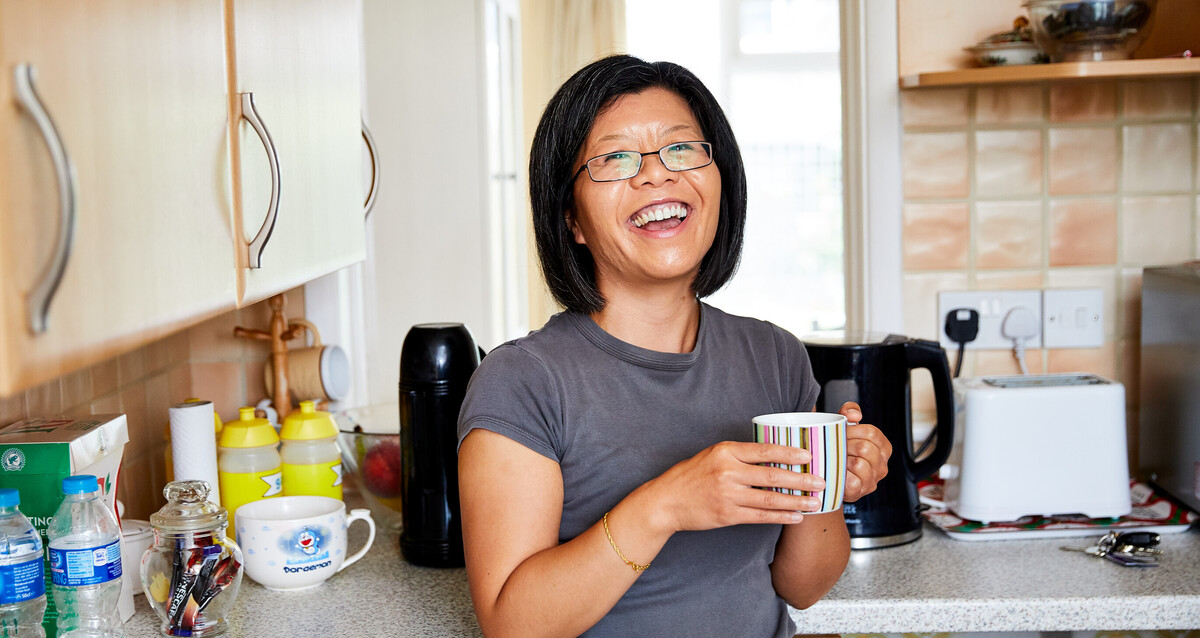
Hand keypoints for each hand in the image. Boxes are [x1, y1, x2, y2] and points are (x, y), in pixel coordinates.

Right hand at [642, 441, 829, 533]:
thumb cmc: (691, 476)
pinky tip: (796, 516)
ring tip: (815, 502)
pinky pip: (760, 516)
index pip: (764, 450)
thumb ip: (739, 455)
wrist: (666, 501)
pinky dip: (781, 517)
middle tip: (821, 481)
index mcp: (725, 452)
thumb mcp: (712, 455)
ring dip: (796, 501)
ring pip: (770, 499)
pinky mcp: (727, 515)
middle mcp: (727, 472)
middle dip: (801, 479)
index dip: (789, 453)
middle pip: (772, 475)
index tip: (809, 455)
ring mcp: (727, 495)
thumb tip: (774, 455)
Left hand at [835, 402, 890, 502]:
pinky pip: (852, 481)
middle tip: (835, 446)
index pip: (872, 433)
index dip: (853, 431)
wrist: (828, 473)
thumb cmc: (839, 448)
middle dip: (845, 445)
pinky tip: (836, 471)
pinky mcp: (859, 492)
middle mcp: (882, 465)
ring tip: (835, 458)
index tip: (842, 432)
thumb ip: (850, 412)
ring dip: (842, 459)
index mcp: (883, 447)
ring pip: (859, 464)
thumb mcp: (845, 426)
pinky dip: (841, 475)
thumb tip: (855, 415)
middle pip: (865, 448)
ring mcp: (872, 480)